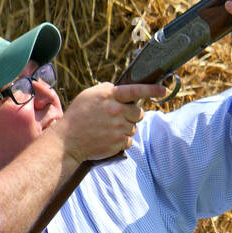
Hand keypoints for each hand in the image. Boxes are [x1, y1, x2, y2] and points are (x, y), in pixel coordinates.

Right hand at [54, 81, 169, 163]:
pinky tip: (109, 138)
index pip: (135, 90)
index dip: (151, 90)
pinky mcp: (118, 142)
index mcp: (110, 96)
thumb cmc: (78, 115)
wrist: (68, 141)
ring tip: (109, 129)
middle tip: (119, 117)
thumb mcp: (89, 95)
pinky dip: (122, 140)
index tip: (163, 90)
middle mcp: (116, 111)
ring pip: (134, 127)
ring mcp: (118, 127)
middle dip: (132, 114)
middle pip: (139, 112)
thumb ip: (107, 89)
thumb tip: (121, 89)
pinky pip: (129, 140)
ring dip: (126, 128)